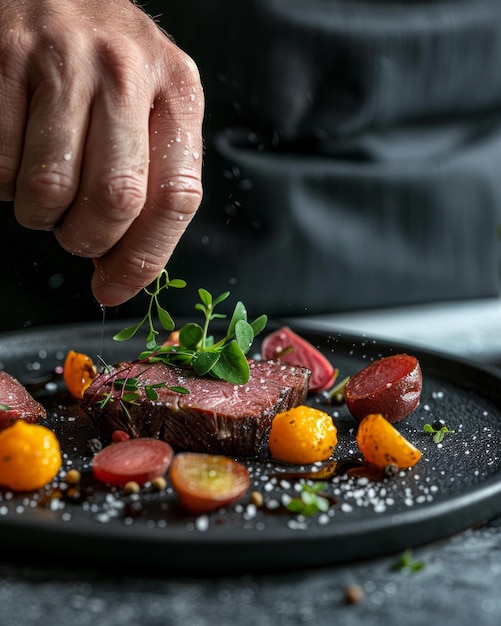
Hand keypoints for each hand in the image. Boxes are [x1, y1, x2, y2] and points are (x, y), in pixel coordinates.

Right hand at [0, 0, 203, 305]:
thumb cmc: (105, 66)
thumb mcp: (151, 109)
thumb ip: (151, 181)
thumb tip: (119, 274)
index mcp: (178, 92)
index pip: (176, 197)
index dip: (144, 258)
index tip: (115, 287)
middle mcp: (128, 71)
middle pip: (117, 199)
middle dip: (88, 239)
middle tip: (75, 232)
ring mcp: (64, 58)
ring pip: (51, 187)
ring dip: (41, 213)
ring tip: (45, 188)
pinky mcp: (6, 54)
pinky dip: (2, 181)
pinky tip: (16, 155)